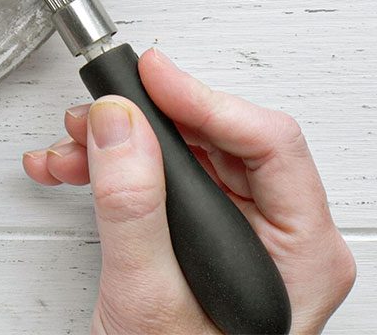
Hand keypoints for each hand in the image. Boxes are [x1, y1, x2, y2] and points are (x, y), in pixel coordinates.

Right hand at [22, 48, 354, 333]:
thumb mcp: (150, 300)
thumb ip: (134, 208)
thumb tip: (119, 125)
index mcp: (303, 254)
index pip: (268, 142)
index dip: (204, 98)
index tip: (149, 76)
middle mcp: (283, 240)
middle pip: (223, 139)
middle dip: (149, 121)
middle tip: (99, 108)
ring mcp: (246, 240)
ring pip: (190, 156)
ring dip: (122, 144)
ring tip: (72, 148)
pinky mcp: (206, 242)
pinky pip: (168, 183)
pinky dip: (117, 171)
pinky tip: (75, 171)